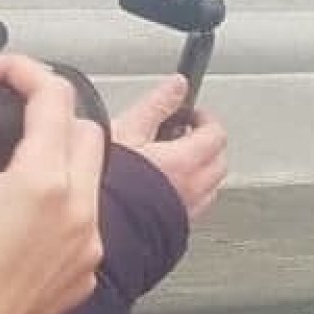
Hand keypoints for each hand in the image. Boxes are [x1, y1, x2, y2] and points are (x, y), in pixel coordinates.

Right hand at [0, 58, 105, 313]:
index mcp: (40, 183)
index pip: (55, 98)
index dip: (22, 71)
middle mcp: (77, 210)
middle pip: (88, 130)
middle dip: (51, 113)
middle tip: (7, 116)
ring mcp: (88, 244)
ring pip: (95, 177)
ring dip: (62, 160)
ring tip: (14, 163)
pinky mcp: (86, 272)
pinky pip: (88, 222)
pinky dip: (64, 207)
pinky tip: (22, 217)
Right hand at [112, 75, 228, 220]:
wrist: (94, 226)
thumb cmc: (104, 183)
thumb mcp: (126, 132)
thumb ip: (156, 106)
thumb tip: (177, 86)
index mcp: (184, 162)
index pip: (215, 134)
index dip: (205, 119)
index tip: (190, 114)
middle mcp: (193, 188)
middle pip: (218, 161)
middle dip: (207, 145)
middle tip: (185, 135)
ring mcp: (188, 210)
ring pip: (211, 185)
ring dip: (201, 170)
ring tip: (175, 161)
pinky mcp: (178, 227)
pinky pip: (197, 205)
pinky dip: (191, 192)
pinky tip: (167, 188)